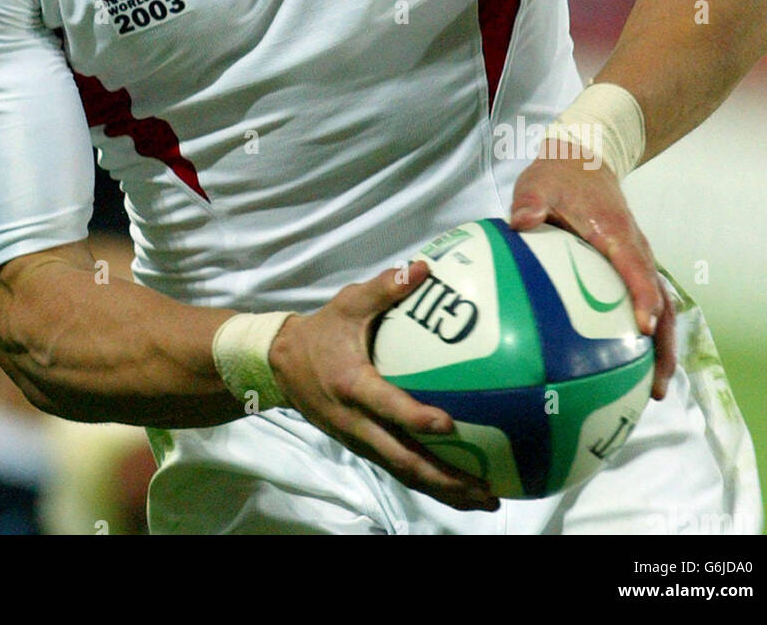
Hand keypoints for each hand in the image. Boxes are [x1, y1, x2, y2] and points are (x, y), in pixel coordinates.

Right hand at [268, 263, 499, 511]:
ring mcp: (359, 439)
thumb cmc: (321, 332)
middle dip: (444, 477)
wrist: (281, 365)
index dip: (414, 418)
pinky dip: (429, 484)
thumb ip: (384, 288)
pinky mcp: (362, 447)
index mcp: (353, 384)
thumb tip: (421, 268)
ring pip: (403, 472)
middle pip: (402, 458)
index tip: (448, 424)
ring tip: (485, 499)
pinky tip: (459, 489)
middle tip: (485, 488)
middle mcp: (356, 420)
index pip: (386, 405)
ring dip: (443, 490)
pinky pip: (398, 470)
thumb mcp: (347, 304)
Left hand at [509, 152, 675, 399]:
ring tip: (654, 390)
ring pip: (662, 308)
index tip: (644, 329)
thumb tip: (520, 222)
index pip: (636, 268)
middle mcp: (636, 250)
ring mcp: (637, 261)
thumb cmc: (558, 177)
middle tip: (658, 385)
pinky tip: (630, 368)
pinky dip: (647, 335)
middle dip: (664, 343)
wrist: (582, 161)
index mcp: (616, 232)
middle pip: (661, 301)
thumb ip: (530, 203)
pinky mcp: (631, 268)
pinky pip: (646, 303)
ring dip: (662, 347)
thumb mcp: (537, 184)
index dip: (643, 297)